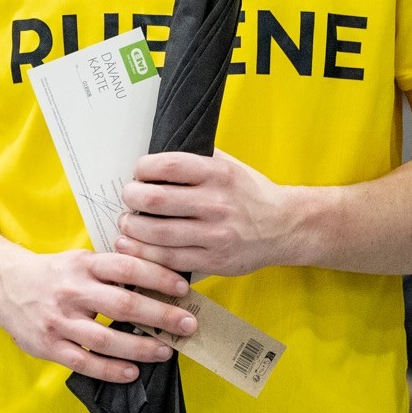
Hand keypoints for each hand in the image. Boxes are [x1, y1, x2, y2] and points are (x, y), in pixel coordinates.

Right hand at [0, 249, 195, 384]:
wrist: (4, 286)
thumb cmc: (55, 274)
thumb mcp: (81, 260)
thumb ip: (112, 269)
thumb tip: (160, 278)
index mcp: (84, 265)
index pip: (127, 268)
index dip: (158, 277)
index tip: (183, 289)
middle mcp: (72, 292)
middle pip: (123, 305)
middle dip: (160, 316)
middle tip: (188, 324)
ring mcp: (59, 321)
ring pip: (105, 339)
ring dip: (140, 347)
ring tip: (165, 350)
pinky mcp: (48, 346)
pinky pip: (84, 361)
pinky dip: (110, 370)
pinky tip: (133, 372)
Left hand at [117, 149, 301, 278]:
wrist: (284, 227)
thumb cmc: (250, 194)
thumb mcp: (230, 166)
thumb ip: (198, 157)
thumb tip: (158, 152)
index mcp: (218, 174)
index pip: (167, 166)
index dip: (142, 168)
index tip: (139, 173)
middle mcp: (216, 203)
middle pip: (155, 199)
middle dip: (131, 197)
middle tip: (129, 197)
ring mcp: (214, 234)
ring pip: (156, 232)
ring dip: (132, 227)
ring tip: (127, 223)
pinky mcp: (212, 260)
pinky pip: (168, 259)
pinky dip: (144, 253)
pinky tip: (134, 245)